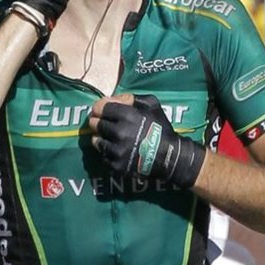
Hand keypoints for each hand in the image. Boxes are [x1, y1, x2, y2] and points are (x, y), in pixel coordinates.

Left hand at [89, 93, 205, 187]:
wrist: (169, 156)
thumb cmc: (160, 127)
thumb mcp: (151, 104)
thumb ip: (130, 98)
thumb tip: (110, 99)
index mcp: (127, 115)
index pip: (99, 108)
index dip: (99, 108)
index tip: (101, 111)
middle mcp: (119, 133)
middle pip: (95, 124)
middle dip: (99, 122)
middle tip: (106, 124)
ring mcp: (117, 151)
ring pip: (96, 141)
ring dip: (102, 138)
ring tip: (111, 138)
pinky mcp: (116, 165)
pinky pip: (103, 156)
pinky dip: (107, 153)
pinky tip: (117, 150)